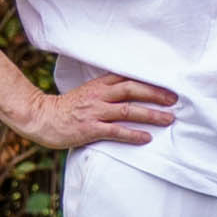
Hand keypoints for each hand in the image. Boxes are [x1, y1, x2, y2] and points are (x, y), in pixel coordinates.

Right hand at [18, 72, 176, 150]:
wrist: (41, 117)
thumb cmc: (65, 108)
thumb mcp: (86, 93)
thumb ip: (106, 91)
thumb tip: (128, 94)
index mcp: (99, 84)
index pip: (128, 78)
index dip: (149, 80)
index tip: (168, 84)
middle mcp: (99, 95)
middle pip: (133, 90)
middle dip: (156, 94)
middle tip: (175, 100)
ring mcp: (94, 112)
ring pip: (128, 110)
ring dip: (150, 114)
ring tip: (168, 119)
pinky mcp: (90, 129)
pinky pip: (116, 131)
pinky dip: (133, 134)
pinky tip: (147, 138)